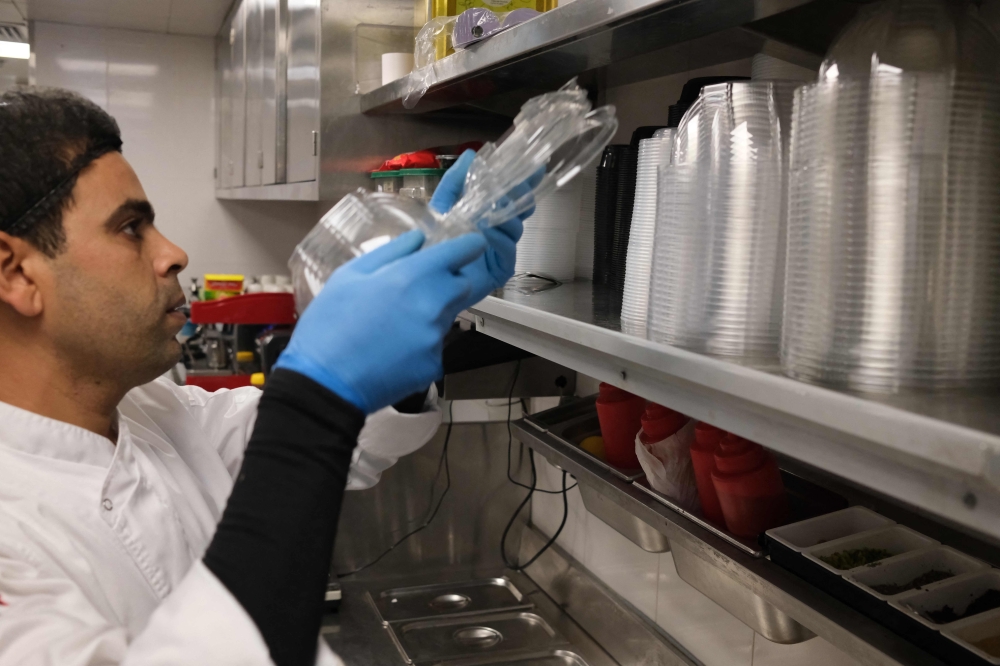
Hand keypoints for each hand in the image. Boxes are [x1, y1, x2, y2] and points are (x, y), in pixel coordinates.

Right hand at [276, 230, 485, 413]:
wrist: (325, 383)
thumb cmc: (329, 325)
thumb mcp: (349, 276)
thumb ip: (390, 252)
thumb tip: (418, 238)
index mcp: (412, 276)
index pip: (461, 252)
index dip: (468, 246)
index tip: (469, 245)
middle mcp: (433, 304)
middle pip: (462, 286)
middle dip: (449, 282)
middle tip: (417, 289)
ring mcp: (436, 337)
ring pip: (446, 316)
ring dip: (431, 314)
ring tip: (393, 325)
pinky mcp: (434, 364)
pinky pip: (434, 346)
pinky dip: (420, 344)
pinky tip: (392, 350)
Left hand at [430, 149, 539, 303]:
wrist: (427, 274)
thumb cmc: (434, 241)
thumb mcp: (442, 204)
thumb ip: (456, 179)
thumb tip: (472, 154)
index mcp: (489, 213)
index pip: (514, 194)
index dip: (526, 181)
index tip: (537, 167)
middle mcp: (500, 229)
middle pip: (522, 209)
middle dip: (519, 195)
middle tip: (512, 187)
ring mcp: (503, 249)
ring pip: (516, 227)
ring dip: (503, 215)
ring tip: (488, 210)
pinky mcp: (502, 269)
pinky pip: (508, 249)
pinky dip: (498, 237)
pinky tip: (486, 232)